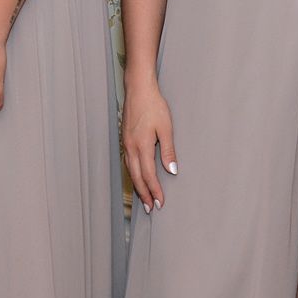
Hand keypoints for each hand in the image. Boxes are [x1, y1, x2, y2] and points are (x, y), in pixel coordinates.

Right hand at [121, 81, 175, 211]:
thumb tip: (172, 170)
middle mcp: (131, 147)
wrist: (138, 89)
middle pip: (136, 177)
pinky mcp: (125, 140)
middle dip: (144, 194)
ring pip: (130, 171)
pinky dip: (132, 174)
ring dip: (137, 186)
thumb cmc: (153, 105)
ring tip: (143, 198)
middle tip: (150, 208)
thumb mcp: (166, 127)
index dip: (154, 190)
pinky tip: (135, 177)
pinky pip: (127, 162)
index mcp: (142, 146)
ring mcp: (126, 144)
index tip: (160, 203)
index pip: (148, 175)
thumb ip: (168, 150)